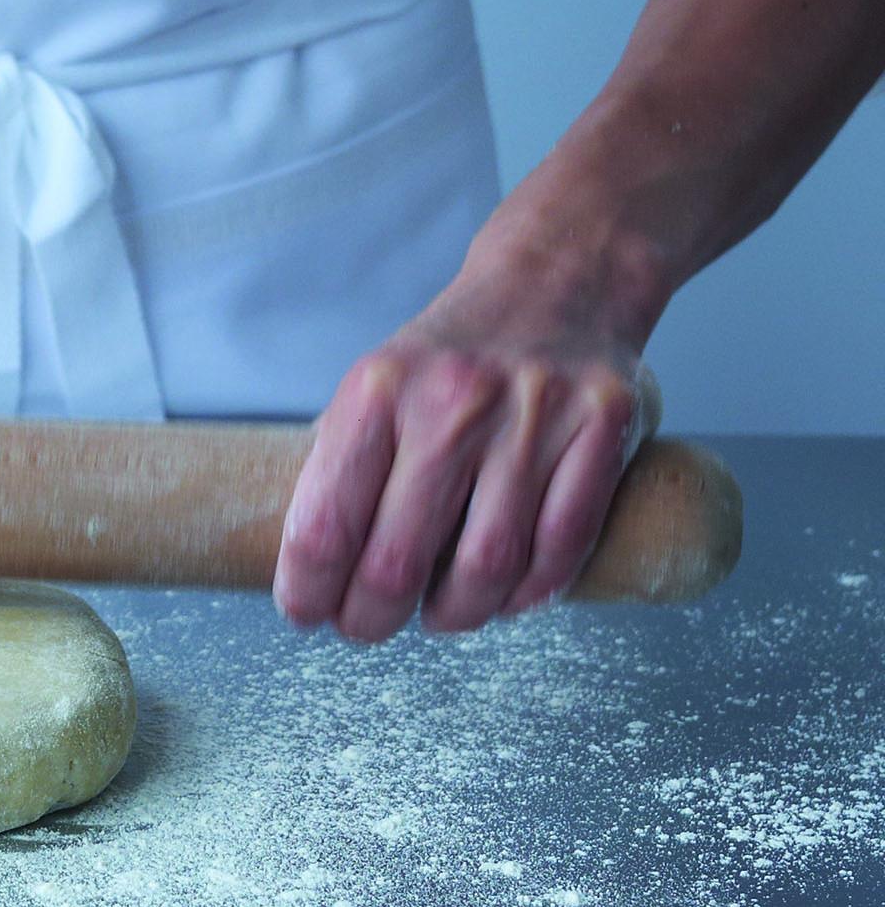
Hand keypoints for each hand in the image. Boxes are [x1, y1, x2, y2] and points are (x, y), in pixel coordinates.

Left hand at [271, 257, 660, 642]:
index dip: (308, 587)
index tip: (304, 612)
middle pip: (398, 559)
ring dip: (454, 614)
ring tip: (435, 618)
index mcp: (378, 391)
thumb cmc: (453, 354)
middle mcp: (452, 404)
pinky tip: (505, 600)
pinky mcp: (602, 429)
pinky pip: (564, 544)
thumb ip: (349, 462)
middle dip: (371, 616)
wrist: (557, 279)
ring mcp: (533, 418)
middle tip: (364, 628)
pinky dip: (531, 592)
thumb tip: (317, 565)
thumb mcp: (376, 383)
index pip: (325, 521)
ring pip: (486, 564)